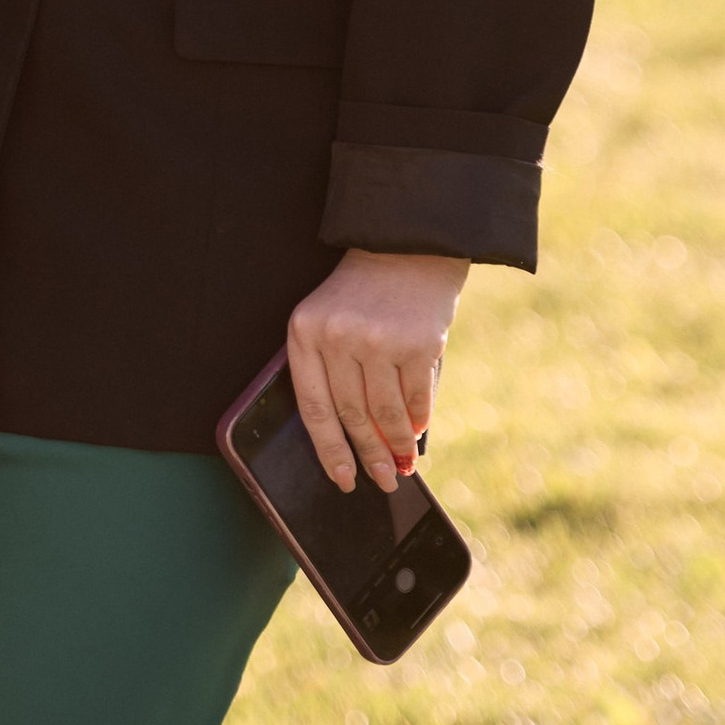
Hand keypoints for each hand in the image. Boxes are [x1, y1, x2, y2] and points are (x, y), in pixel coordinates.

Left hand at [286, 248, 468, 493]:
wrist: (409, 243)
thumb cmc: (367, 291)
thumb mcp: (332, 319)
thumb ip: (334, 371)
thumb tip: (354, 441)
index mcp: (305, 331)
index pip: (312, 406)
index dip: (328, 449)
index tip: (342, 479)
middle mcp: (337, 337)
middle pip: (352, 416)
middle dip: (369, 455)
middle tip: (384, 481)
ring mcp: (378, 340)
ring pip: (385, 414)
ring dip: (396, 444)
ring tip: (403, 462)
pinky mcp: (417, 344)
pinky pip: (416, 400)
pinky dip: (418, 420)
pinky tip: (418, 429)